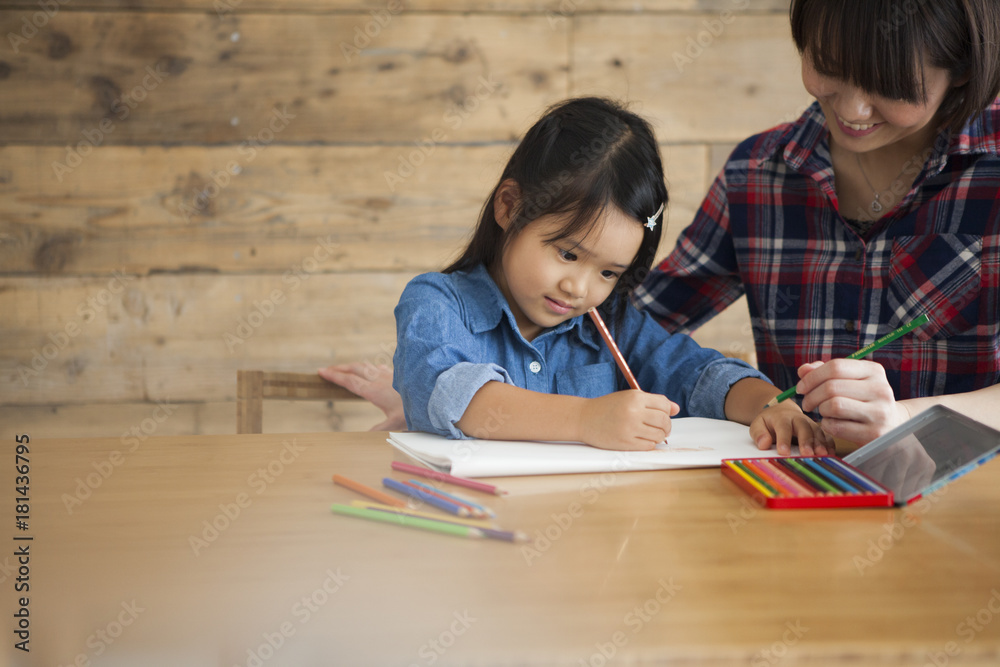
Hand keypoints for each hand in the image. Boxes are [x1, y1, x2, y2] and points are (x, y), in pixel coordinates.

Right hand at [317, 362, 406, 430]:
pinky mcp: (397, 373)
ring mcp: (388, 374)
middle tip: (326, 369)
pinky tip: (372, 369)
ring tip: (344, 368)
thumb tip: (364, 437)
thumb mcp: (395, 424)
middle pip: (354, 369)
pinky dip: (369, 367)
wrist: (434, 394)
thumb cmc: (415, 410)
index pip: (349, 381)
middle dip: (339, 368)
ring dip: (352, 366)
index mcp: (373, 391)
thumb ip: (378, 430)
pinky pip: (378, 366)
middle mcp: (379, 379)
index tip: (321, 372)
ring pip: (366, 366)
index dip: (334, 376)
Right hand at [578, 390, 679, 450]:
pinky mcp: (625, 442)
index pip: (664, 405)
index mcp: (635, 397)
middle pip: (664, 421)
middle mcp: (633, 412)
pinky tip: (643, 439)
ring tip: (652, 434)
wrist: (583, 418)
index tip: (662, 416)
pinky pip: (648, 446)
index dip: (667, 412)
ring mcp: (629, 428)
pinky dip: (650, 444)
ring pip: (659, 435)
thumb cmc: (608, 407)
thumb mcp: (629, 398)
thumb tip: (676, 408)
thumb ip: (653, 402)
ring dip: (659, 436)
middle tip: (662, 428)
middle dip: (666, 426)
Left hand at [750, 400, 831, 455]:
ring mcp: (810, 424)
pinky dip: (829, 445)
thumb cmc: (769, 422)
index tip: (783, 452)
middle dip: (806, 441)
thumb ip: (759, 433)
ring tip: (822, 455)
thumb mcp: (758, 424)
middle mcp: (798, 419)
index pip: (783, 427)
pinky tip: (830, 454)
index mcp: (782, 417)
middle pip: (804, 428)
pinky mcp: (818, 431)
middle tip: (807, 454)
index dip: (783, 439)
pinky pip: (826, 436)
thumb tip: (763, 444)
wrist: (781, 412)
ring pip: (817, 432)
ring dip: (820, 444)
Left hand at [795, 359, 909, 445]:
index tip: (800, 387)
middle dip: (811, 395)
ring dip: (820, 410)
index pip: (835, 367)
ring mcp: (879, 412)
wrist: (892, 425)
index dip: (812, 377)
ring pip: (833, 406)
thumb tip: (803, 370)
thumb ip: (824, 372)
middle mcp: (880, 389)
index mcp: (874, 371)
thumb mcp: (849, 381)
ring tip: (821, 412)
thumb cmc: (862, 399)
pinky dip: (826, 425)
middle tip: (806, 403)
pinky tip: (831, 423)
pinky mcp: (874, 433)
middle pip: (831, 387)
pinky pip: (836, 426)